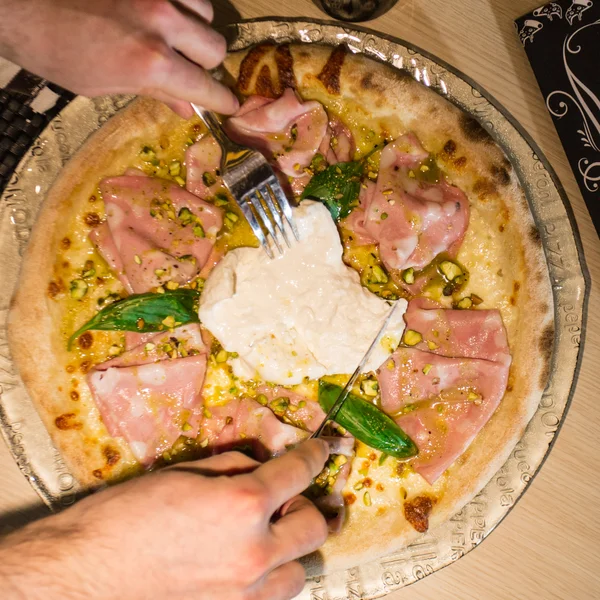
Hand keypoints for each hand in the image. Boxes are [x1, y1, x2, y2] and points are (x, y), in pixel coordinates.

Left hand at [0, 0, 238, 116]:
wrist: (19, 0)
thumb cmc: (55, 53)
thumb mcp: (104, 85)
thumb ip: (153, 93)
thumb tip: (186, 108)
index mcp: (150, 63)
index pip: (206, 87)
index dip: (221, 100)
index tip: (229, 106)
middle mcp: (161, 24)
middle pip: (216, 48)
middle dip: (206, 65)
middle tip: (189, 70)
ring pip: (206, 14)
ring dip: (196, 30)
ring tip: (173, 36)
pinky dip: (183, 5)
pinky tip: (163, 12)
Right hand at [0, 439, 329, 599]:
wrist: (82, 577)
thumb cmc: (123, 517)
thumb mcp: (183, 473)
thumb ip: (232, 468)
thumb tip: (259, 465)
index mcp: (242, 504)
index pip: (297, 472)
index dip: (313, 455)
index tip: (320, 450)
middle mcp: (254, 552)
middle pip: (314, 525)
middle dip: (313, 502)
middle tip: (301, 494)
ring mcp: (245, 593)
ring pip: (301, 571)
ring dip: (296, 547)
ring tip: (278, 534)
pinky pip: (272, 598)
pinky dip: (274, 577)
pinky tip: (255, 564)